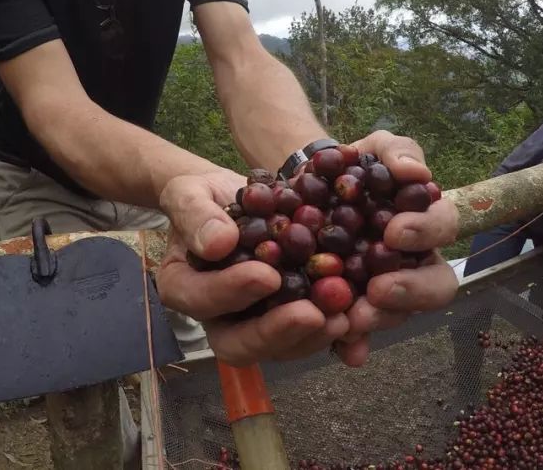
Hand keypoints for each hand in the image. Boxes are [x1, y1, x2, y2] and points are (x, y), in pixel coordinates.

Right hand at [156, 172, 348, 365]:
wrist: (233, 199)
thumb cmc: (204, 198)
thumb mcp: (189, 194)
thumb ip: (196, 216)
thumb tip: (218, 243)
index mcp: (183, 288)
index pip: (202, 300)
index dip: (232, 293)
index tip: (267, 275)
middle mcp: (217, 317)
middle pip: (240, 344)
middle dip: (278, 332)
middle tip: (313, 314)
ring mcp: (254, 323)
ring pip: (279, 348)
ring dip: (311, 337)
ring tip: (343, 316)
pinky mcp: (288, 318)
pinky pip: (309, 336)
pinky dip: (336, 339)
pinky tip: (359, 330)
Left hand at [330, 131, 459, 365]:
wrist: (306, 186)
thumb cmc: (353, 166)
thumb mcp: (375, 149)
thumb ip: (398, 153)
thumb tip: (415, 172)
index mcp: (425, 224)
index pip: (443, 230)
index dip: (426, 233)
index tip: (394, 232)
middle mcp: (412, 262)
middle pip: (434, 286)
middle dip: (410, 291)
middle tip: (378, 289)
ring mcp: (382, 288)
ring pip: (396, 313)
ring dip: (378, 319)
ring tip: (351, 319)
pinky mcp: (350, 307)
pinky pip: (357, 335)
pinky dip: (352, 345)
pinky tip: (345, 351)